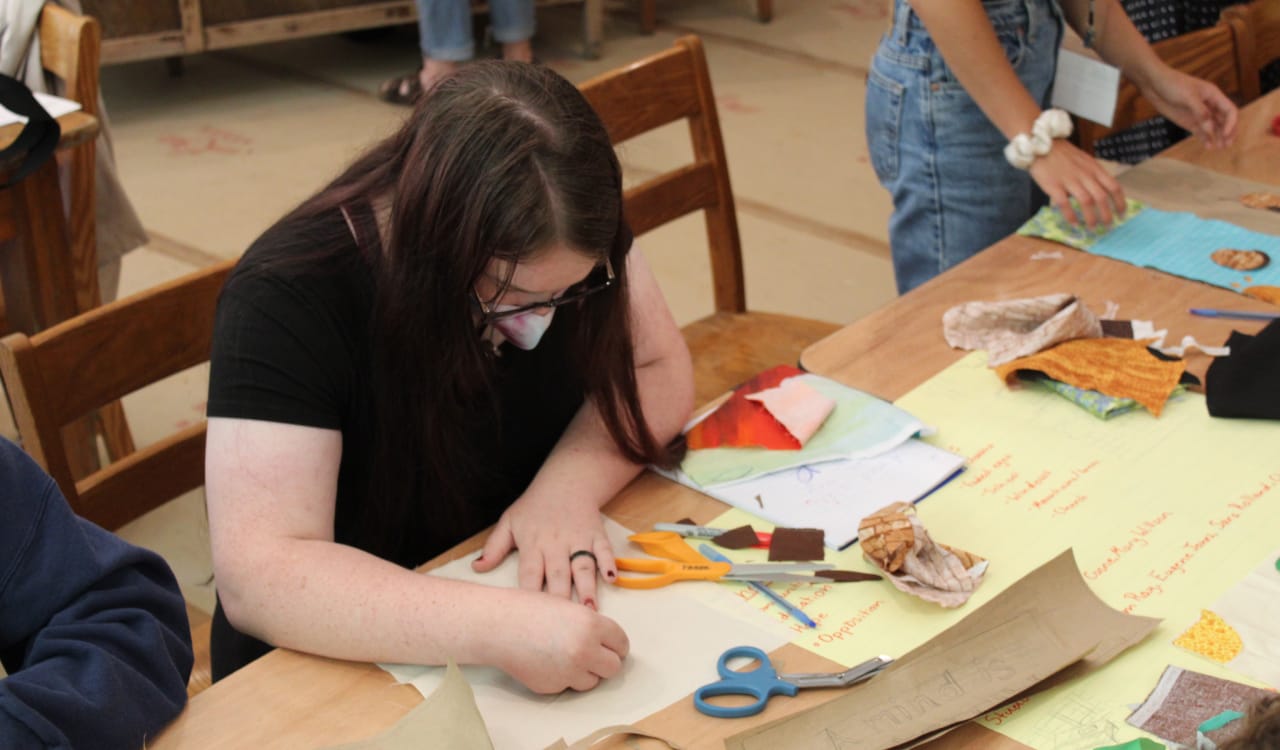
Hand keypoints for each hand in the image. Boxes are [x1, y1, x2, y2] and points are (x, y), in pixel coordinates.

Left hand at [472, 491, 616, 609]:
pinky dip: (609, 563)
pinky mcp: (596, 534)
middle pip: (558, 574)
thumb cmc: (534, 506)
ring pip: (583, 566)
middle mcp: (555, 544)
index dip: (530, 594)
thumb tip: (476, 569)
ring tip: (590, 609)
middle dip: (561, 598)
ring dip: (587, 587)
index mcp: (532, 544)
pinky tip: (612, 579)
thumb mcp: (509, 522)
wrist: (566, 481)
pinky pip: (604, 550)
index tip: (531, 618)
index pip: (529, 573)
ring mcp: (578, 538)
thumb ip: (494, 547)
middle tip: (564, 624)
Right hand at [490, 591, 629, 692]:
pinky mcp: (554, 687)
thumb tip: (606, 642)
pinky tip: (548, 661)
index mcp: (592, 625)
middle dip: (606, 661)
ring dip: (585, 672)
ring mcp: (569, 672)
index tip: (612, 646)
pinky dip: (564, 678)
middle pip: (614, 667)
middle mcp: (585, 650)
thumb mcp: (568, 608)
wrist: (498, 626)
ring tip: (565, 655)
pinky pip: (569, 686)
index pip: (621, 643)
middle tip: (594, 655)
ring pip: (593, 681)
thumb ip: (590, 625)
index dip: (616, 644)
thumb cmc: (529, 610)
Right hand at [1027, 140, 1126, 229]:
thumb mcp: (1084, 161)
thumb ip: (1092, 175)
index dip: (1120, 202)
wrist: (1042, 143)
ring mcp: (1069, 180)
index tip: (1122, 214)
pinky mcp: (1054, 185)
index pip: (1113, 186)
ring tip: (1093, 228)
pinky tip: (1074, 224)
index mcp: (1094, 168)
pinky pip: (1065, 203)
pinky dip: (1071, 216)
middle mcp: (1085, 175)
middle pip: (1101, 197)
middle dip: (1107, 214)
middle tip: (1108, 226)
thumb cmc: (1063, 154)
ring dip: (1091, 218)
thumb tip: (1098, 193)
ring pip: (1086, 202)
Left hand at [1141, 67, 1237, 149]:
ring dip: (1218, 137)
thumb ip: (1200, 111)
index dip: (1231, 123)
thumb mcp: (1188, 96)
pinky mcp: (1189, 121)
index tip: (1225, 134)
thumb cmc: (1173, 85)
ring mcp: (1199, 114)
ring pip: (1214, 127)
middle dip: (1228, 132)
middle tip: (1227, 145)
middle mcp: (1209, 105)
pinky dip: (1206, 139)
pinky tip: (1208, 146)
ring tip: (1221, 148)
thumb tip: (1210, 127)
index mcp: (1214, 95)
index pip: (1229, 110)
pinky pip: (1201, 131)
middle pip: (1225, 120)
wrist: (1155, 85)